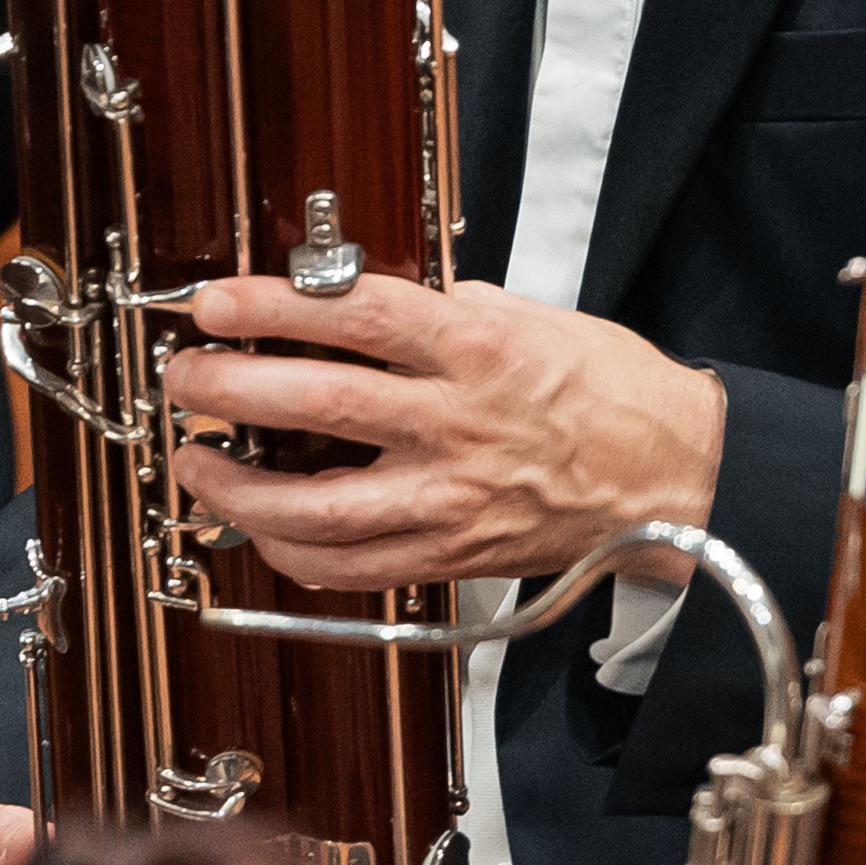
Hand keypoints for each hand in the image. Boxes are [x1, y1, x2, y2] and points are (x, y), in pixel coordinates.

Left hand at [161, 273, 725, 591]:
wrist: (678, 477)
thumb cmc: (613, 392)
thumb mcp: (533, 317)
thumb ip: (446, 308)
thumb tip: (365, 297)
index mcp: (479, 347)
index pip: (355, 314)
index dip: (271, 307)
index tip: (215, 304)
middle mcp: (458, 423)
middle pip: (318, 405)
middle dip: (232, 390)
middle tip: (188, 377)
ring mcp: (451, 499)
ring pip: (318, 506)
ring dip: (238, 487)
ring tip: (198, 461)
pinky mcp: (453, 555)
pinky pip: (352, 566)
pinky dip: (292, 551)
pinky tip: (261, 528)